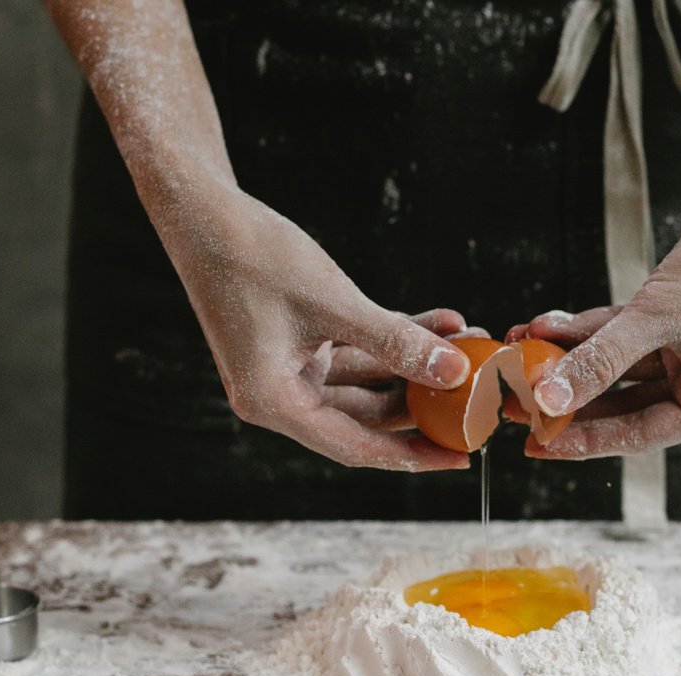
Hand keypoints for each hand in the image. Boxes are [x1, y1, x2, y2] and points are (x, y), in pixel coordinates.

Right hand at [166, 187, 473, 470]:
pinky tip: (440, 322)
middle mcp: (279, 396)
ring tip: (468, 342)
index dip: (413, 455)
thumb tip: (455, 371)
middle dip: (425, 401)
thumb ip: (396, 342)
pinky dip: (394, 338)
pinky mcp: (297, 343)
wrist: (203, 213)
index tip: (461, 456)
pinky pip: (358, 352)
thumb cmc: (254, 257)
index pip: (356, 446)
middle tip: (477, 394)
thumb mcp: (334, 304)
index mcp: (274, 403)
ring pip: (368, 382)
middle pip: (367, 418)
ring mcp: (288, 369)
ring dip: (416, 363)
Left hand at [505, 173, 680, 458]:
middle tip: (516, 402)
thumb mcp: (655, 317)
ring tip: (521, 353)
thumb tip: (549, 398)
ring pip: (618, 367)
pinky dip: (588, 331)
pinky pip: (623, 337)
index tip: (537, 442)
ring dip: (570, 357)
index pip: (639, 435)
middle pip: (624, 405)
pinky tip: (547, 326)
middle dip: (568, 397)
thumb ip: (599, 360)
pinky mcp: (679, 324)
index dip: (584, 439)